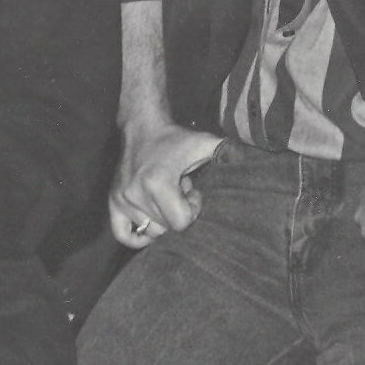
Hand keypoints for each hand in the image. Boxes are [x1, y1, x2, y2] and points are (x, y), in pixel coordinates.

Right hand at [109, 123, 222, 247]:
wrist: (142, 127)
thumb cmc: (176, 140)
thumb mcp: (204, 143)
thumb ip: (227, 152)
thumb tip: (250, 160)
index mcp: (157, 183)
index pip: (181, 222)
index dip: (193, 210)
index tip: (193, 192)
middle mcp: (135, 194)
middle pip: (166, 229)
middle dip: (178, 212)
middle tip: (179, 192)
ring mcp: (122, 200)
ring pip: (151, 231)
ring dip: (162, 218)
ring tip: (166, 196)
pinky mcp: (114, 202)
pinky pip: (123, 235)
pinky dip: (137, 237)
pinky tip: (150, 225)